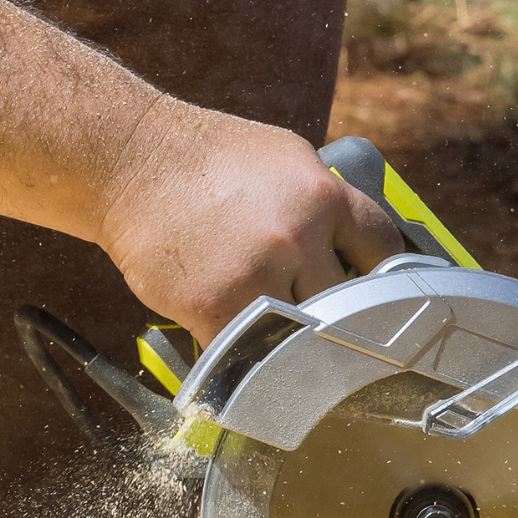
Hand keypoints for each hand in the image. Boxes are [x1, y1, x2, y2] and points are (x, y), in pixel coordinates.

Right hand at [98, 102, 405, 344]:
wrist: (130, 161)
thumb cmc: (208, 156)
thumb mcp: (286, 157)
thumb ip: (326, 199)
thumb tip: (361, 245)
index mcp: (324, 195)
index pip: (385, 250)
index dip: (387, 277)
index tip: (385, 297)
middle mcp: (297, 236)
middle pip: (350, 304)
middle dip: (344, 318)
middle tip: (342, 334)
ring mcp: (256, 275)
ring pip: (303, 336)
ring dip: (298, 345)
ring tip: (295, 348)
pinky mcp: (213, 306)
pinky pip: (250, 353)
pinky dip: (250, 361)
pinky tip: (250, 356)